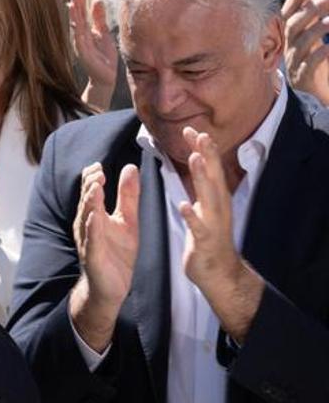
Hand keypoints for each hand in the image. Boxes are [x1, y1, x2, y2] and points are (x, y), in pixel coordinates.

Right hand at [67, 0, 117, 110]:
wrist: (106, 77)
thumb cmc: (104, 56)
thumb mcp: (103, 33)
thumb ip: (99, 17)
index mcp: (85, 32)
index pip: (82, 14)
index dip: (81, 3)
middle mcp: (80, 37)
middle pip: (78, 18)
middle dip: (76, 5)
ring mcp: (81, 45)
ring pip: (77, 27)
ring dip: (74, 15)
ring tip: (72, 3)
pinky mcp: (83, 54)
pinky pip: (79, 40)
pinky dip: (77, 31)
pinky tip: (75, 22)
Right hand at [69, 162, 138, 351]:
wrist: (113, 287)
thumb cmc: (117, 254)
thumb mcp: (128, 220)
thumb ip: (128, 195)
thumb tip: (130, 167)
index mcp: (94, 215)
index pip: (90, 191)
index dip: (92, 178)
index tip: (98, 165)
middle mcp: (87, 226)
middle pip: (87, 202)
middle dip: (90, 186)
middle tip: (97, 172)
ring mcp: (89, 241)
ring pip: (87, 218)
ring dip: (90, 202)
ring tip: (95, 187)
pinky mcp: (93, 256)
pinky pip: (92, 240)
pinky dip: (92, 228)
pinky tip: (95, 217)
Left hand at [176, 127, 263, 339]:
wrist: (219, 273)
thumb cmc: (209, 239)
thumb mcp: (205, 208)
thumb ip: (202, 186)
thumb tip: (198, 163)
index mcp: (214, 199)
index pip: (208, 168)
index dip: (202, 149)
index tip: (192, 129)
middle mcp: (217, 207)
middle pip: (212, 176)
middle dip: (206, 154)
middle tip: (199, 132)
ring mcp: (213, 223)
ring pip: (208, 196)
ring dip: (202, 177)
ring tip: (195, 158)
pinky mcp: (205, 241)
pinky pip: (198, 227)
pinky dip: (192, 216)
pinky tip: (183, 206)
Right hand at [281, 0, 328, 104]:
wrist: (314, 99)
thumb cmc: (317, 65)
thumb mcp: (313, 40)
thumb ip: (313, 19)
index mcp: (292, 39)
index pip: (286, 16)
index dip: (294, 2)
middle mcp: (291, 50)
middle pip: (292, 27)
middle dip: (307, 12)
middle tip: (324, 0)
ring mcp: (296, 64)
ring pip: (300, 44)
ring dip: (316, 30)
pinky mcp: (304, 78)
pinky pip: (311, 63)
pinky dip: (321, 53)